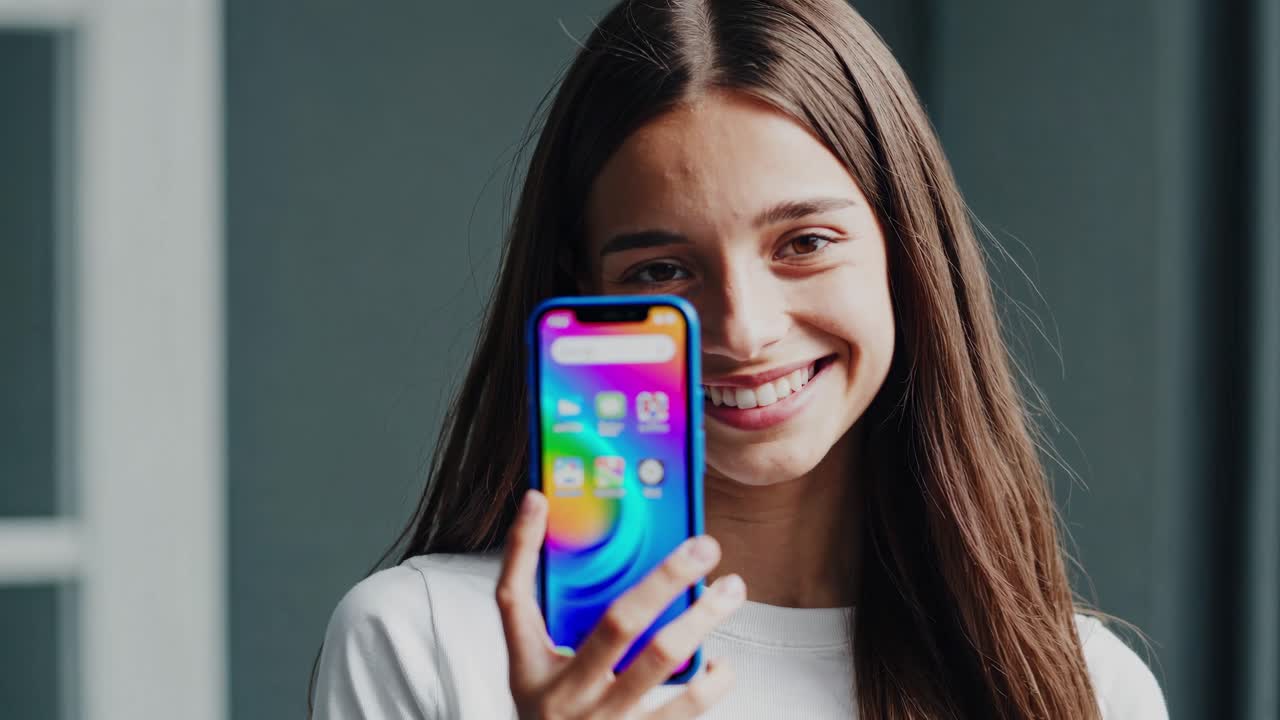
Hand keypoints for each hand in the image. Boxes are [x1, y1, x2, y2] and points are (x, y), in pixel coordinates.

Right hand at [496, 489, 744, 718]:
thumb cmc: (554, 715)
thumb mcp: (535, 675)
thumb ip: (551, 620)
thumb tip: (566, 544)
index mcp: (529, 669)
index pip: (513, 599)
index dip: (520, 548)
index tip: (539, 500)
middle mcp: (565, 696)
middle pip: (617, 622)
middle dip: (666, 577)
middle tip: (703, 546)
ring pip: (661, 658)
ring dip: (703, 618)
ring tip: (731, 589)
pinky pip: (687, 707)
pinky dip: (712, 680)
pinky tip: (720, 663)